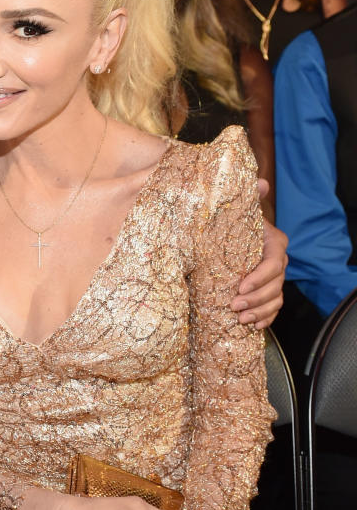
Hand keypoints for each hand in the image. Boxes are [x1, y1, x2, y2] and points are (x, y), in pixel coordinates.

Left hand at [232, 200, 286, 328]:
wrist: (231, 237)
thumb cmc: (234, 224)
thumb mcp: (239, 210)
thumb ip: (249, 197)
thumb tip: (260, 182)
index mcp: (274, 243)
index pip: (273, 264)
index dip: (260, 277)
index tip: (240, 286)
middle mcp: (279, 262)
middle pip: (274, 286)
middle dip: (256, 299)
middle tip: (234, 306)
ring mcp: (274, 279)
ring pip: (275, 300)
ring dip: (259, 312)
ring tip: (240, 319)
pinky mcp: (268, 292)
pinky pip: (273, 310)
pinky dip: (265, 319)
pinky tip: (253, 327)